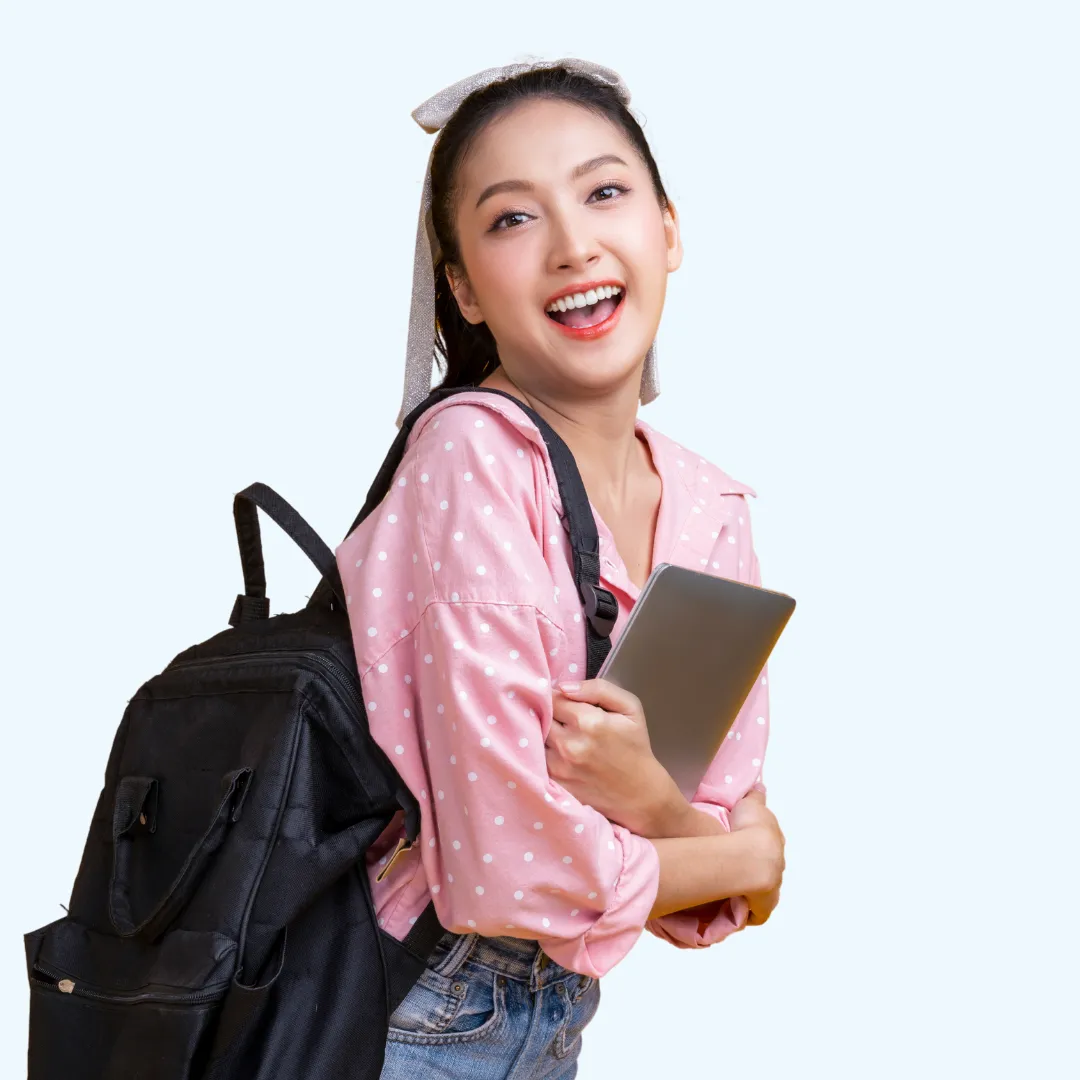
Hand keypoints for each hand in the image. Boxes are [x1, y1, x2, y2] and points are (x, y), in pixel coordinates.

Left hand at [545, 679, 683, 836]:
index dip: (559, 698)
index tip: (567, 704)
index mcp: (588, 722)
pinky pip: (536, 759)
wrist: (639, 794)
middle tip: (564, 720)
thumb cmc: (635, 747)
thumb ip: (598, 689)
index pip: (553, 698)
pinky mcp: (555, 784)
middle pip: (542, 717)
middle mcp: (570, 745)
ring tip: (563, 737)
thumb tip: (564, 687)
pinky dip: (544, 753)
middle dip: (550, 715)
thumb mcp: (630, 708)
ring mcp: (559, 767)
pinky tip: (561, 755)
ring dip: (545, 734)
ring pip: (537, 737)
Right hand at [730, 790, 784, 924]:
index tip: (744, 847)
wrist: (752, 856)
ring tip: (731, 889)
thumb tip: (759, 785)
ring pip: (762, 892)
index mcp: (776, 843)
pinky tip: (732, 906)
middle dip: (755, 870)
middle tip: (736, 868)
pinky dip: (745, 910)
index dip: (756, 847)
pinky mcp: (762, 908)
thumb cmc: (751, 829)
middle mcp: (778, 866)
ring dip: (750, 891)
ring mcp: (773, 889)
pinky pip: (753, 912)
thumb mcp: (751, 804)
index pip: (769, 847)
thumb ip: (755, 795)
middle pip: (768, 870)